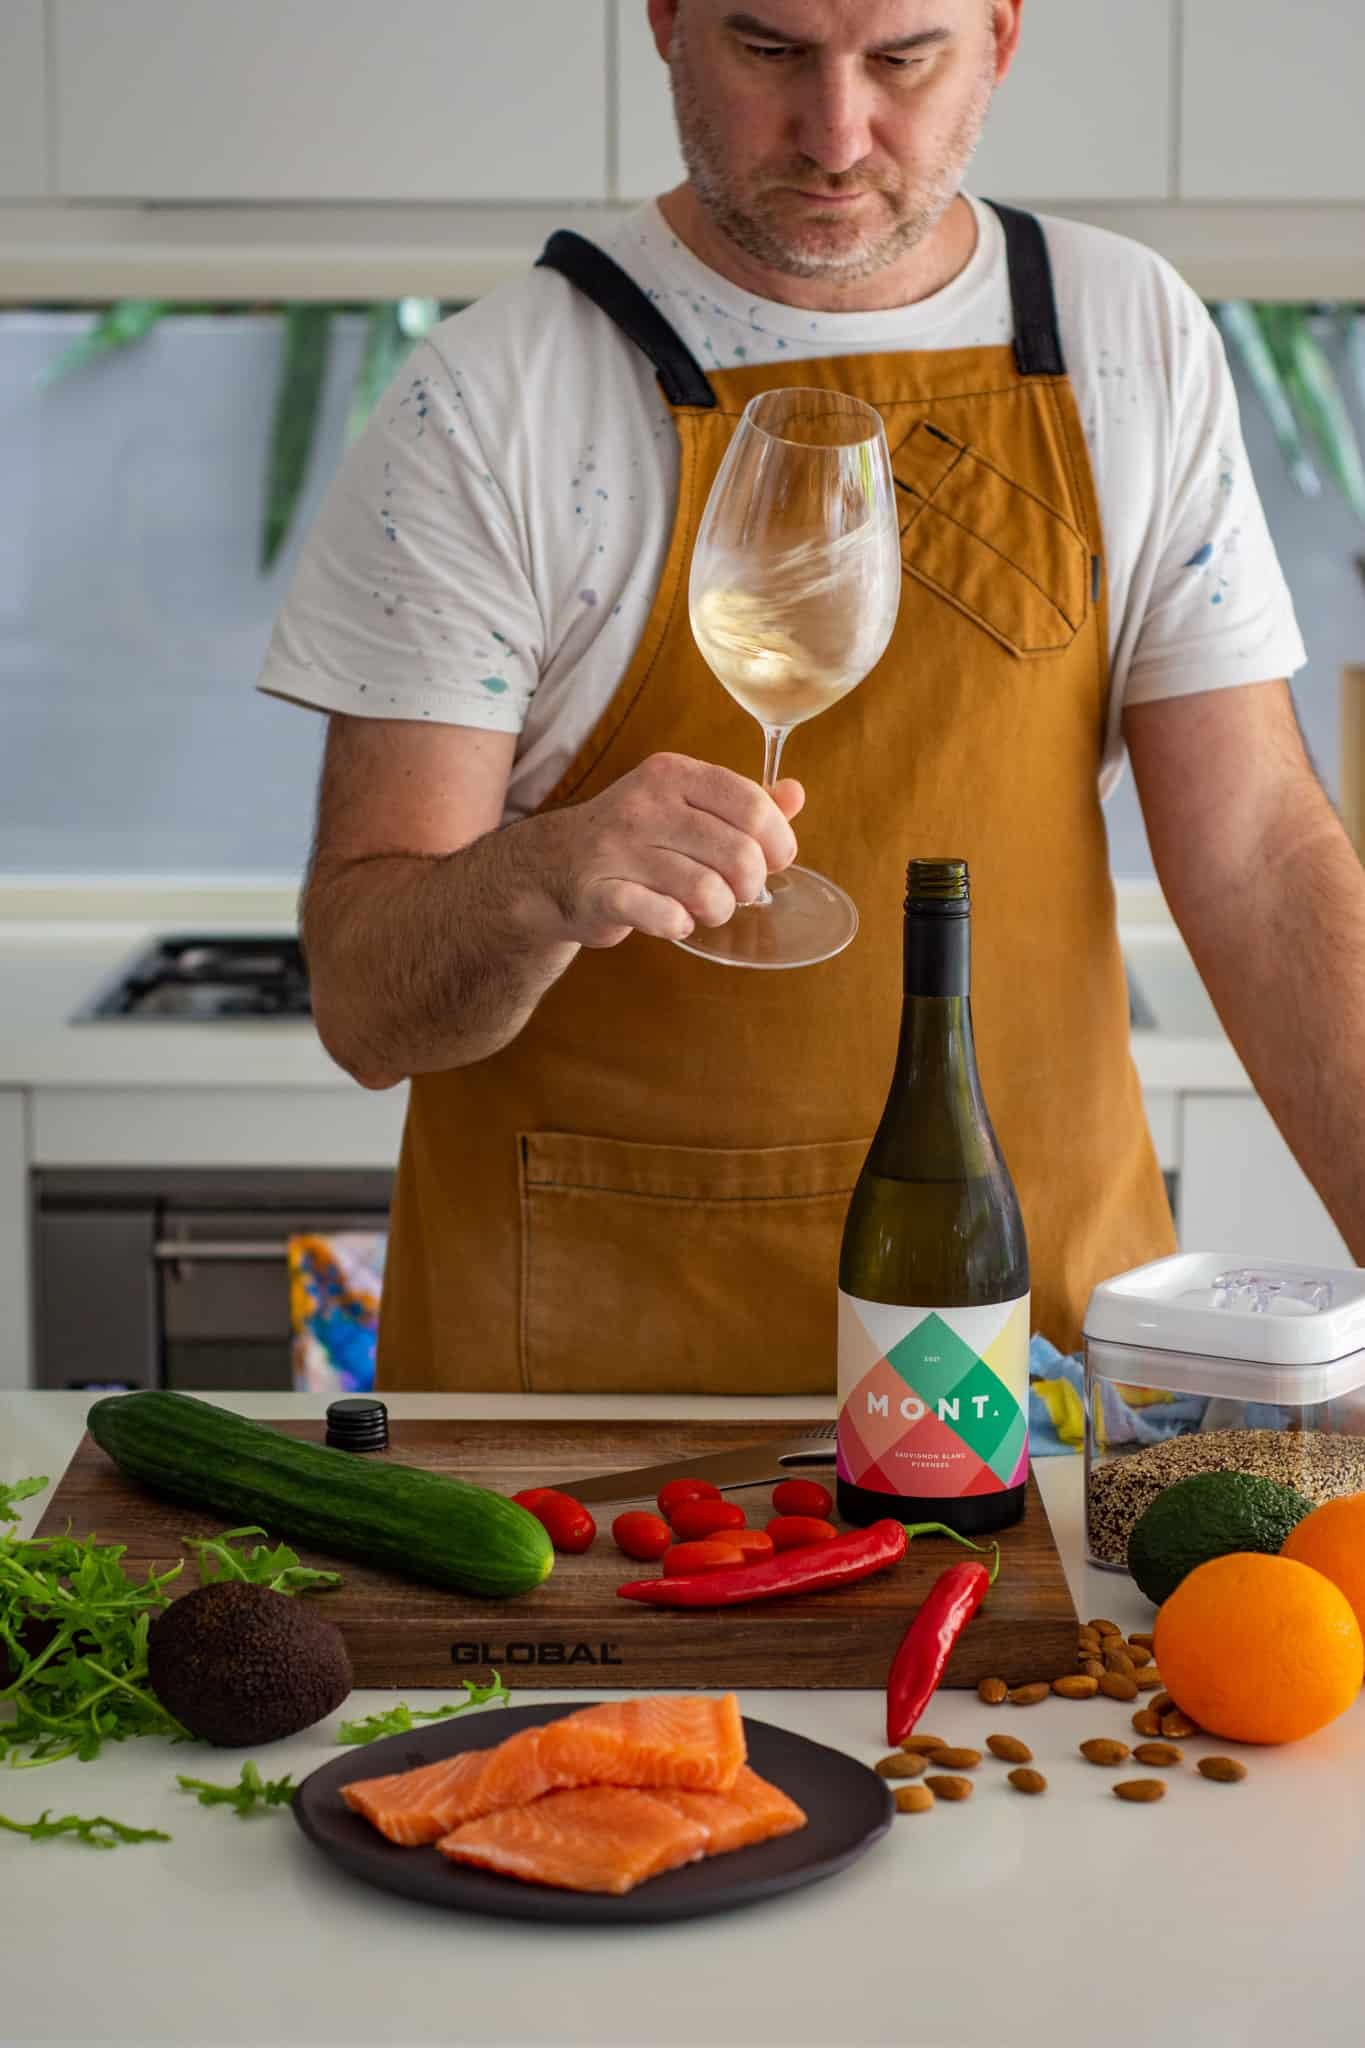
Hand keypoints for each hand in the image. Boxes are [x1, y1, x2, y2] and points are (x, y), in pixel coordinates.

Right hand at [527, 751, 804, 947]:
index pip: (752, 805)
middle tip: (736, 892)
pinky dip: (679, 926)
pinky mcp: (599, 894)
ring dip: (718, 911)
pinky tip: (672, 919)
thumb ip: (744, 802)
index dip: (778, 842)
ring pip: (708, 891)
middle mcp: (644, 804)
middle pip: (739, 854)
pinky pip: (665, 917)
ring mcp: (617, 849)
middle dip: (749, 885)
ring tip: (705, 909)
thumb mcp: (686, 806)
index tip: (774, 862)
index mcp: (673, 774)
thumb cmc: (635, 838)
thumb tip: (796, 793)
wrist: (552, 866)